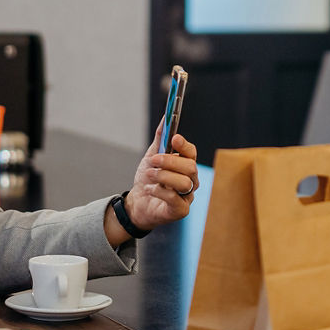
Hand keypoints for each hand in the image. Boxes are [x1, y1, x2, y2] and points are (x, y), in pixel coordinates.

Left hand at [115, 124, 198, 238]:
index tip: (174, 138)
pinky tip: (150, 189)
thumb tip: (165, 118)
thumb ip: (160, 139)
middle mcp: (190, 180)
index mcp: (185, 165)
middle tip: (153, 160)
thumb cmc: (148, 180)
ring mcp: (187, 196)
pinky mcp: (181, 210)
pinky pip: (174, 198)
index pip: (191, 153)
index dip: (184, 145)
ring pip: (184, 182)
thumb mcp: (151, 157)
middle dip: (170, 162)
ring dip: (163, 176)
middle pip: (190, 167)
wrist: (137, 203)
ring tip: (149, 175)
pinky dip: (158, 191)